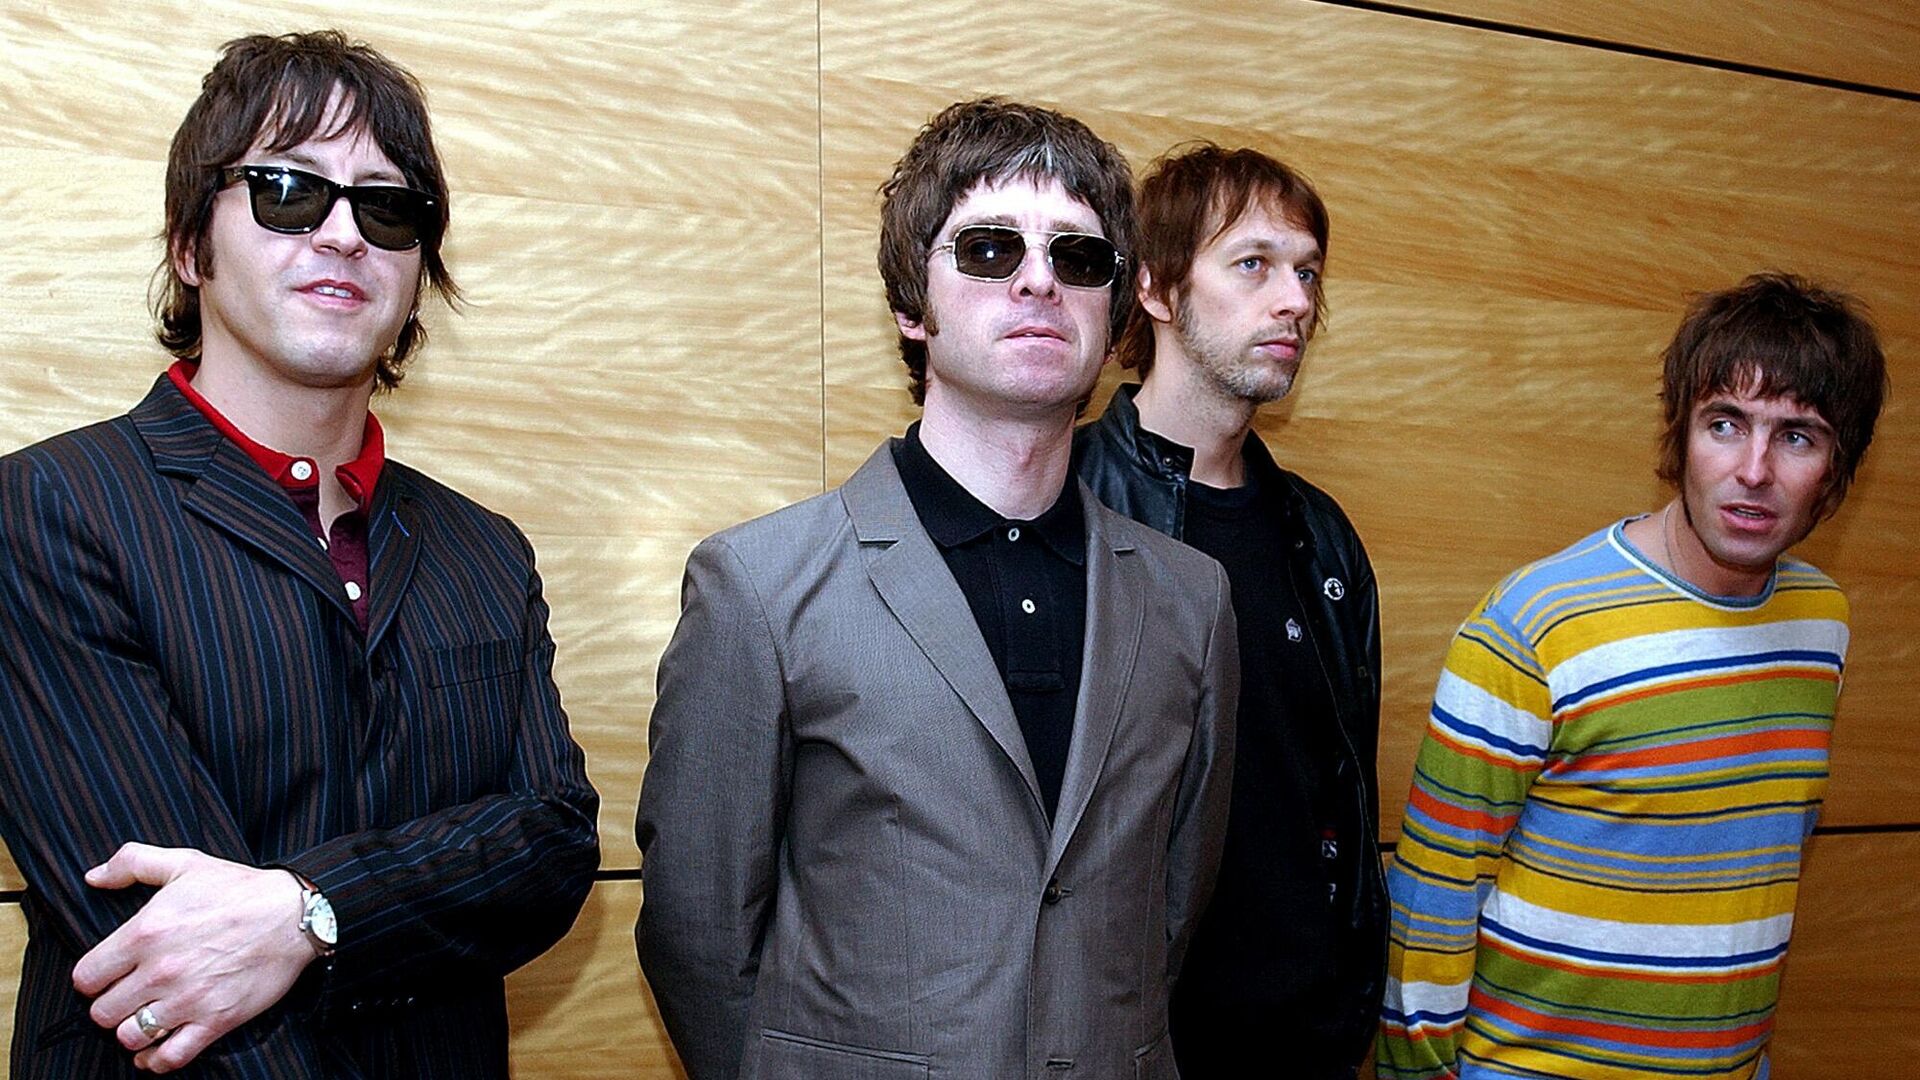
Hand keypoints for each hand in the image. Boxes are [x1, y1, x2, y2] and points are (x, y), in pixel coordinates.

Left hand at [72, 843, 318, 1072]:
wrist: (295, 914)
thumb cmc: (241, 889)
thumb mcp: (185, 863)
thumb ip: (132, 863)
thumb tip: (95, 877)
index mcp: (145, 932)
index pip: (86, 977)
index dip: (93, 979)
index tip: (108, 976)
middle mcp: (160, 971)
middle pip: (103, 1013)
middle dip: (111, 1006)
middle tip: (128, 997)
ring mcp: (188, 999)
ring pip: (130, 1037)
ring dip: (133, 1031)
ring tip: (145, 1018)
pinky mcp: (216, 1020)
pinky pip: (170, 1057)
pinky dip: (157, 1060)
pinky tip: (156, 1050)